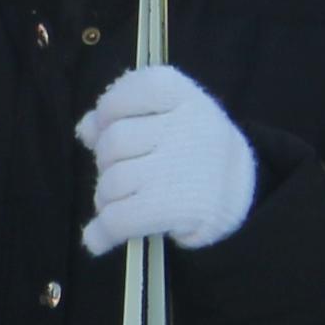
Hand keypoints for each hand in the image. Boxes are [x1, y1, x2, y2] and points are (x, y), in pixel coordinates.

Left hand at [78, 65, 254, 255]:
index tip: (110, 124)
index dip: (111, 108)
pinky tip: (98, 237)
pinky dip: (102, 231)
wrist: (238, 194)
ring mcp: (185, 167)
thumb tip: (85, 128)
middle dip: (106, 162)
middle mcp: (190, 127)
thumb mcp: (165, 120)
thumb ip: (121, 117)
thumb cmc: (189, 151)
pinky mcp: (180, 206)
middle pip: (114, 141)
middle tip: (127, 171)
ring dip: (107, 198)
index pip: (137, 87)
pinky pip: (118, 218)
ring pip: (112, 182)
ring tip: (128, 200)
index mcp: (186, 97)